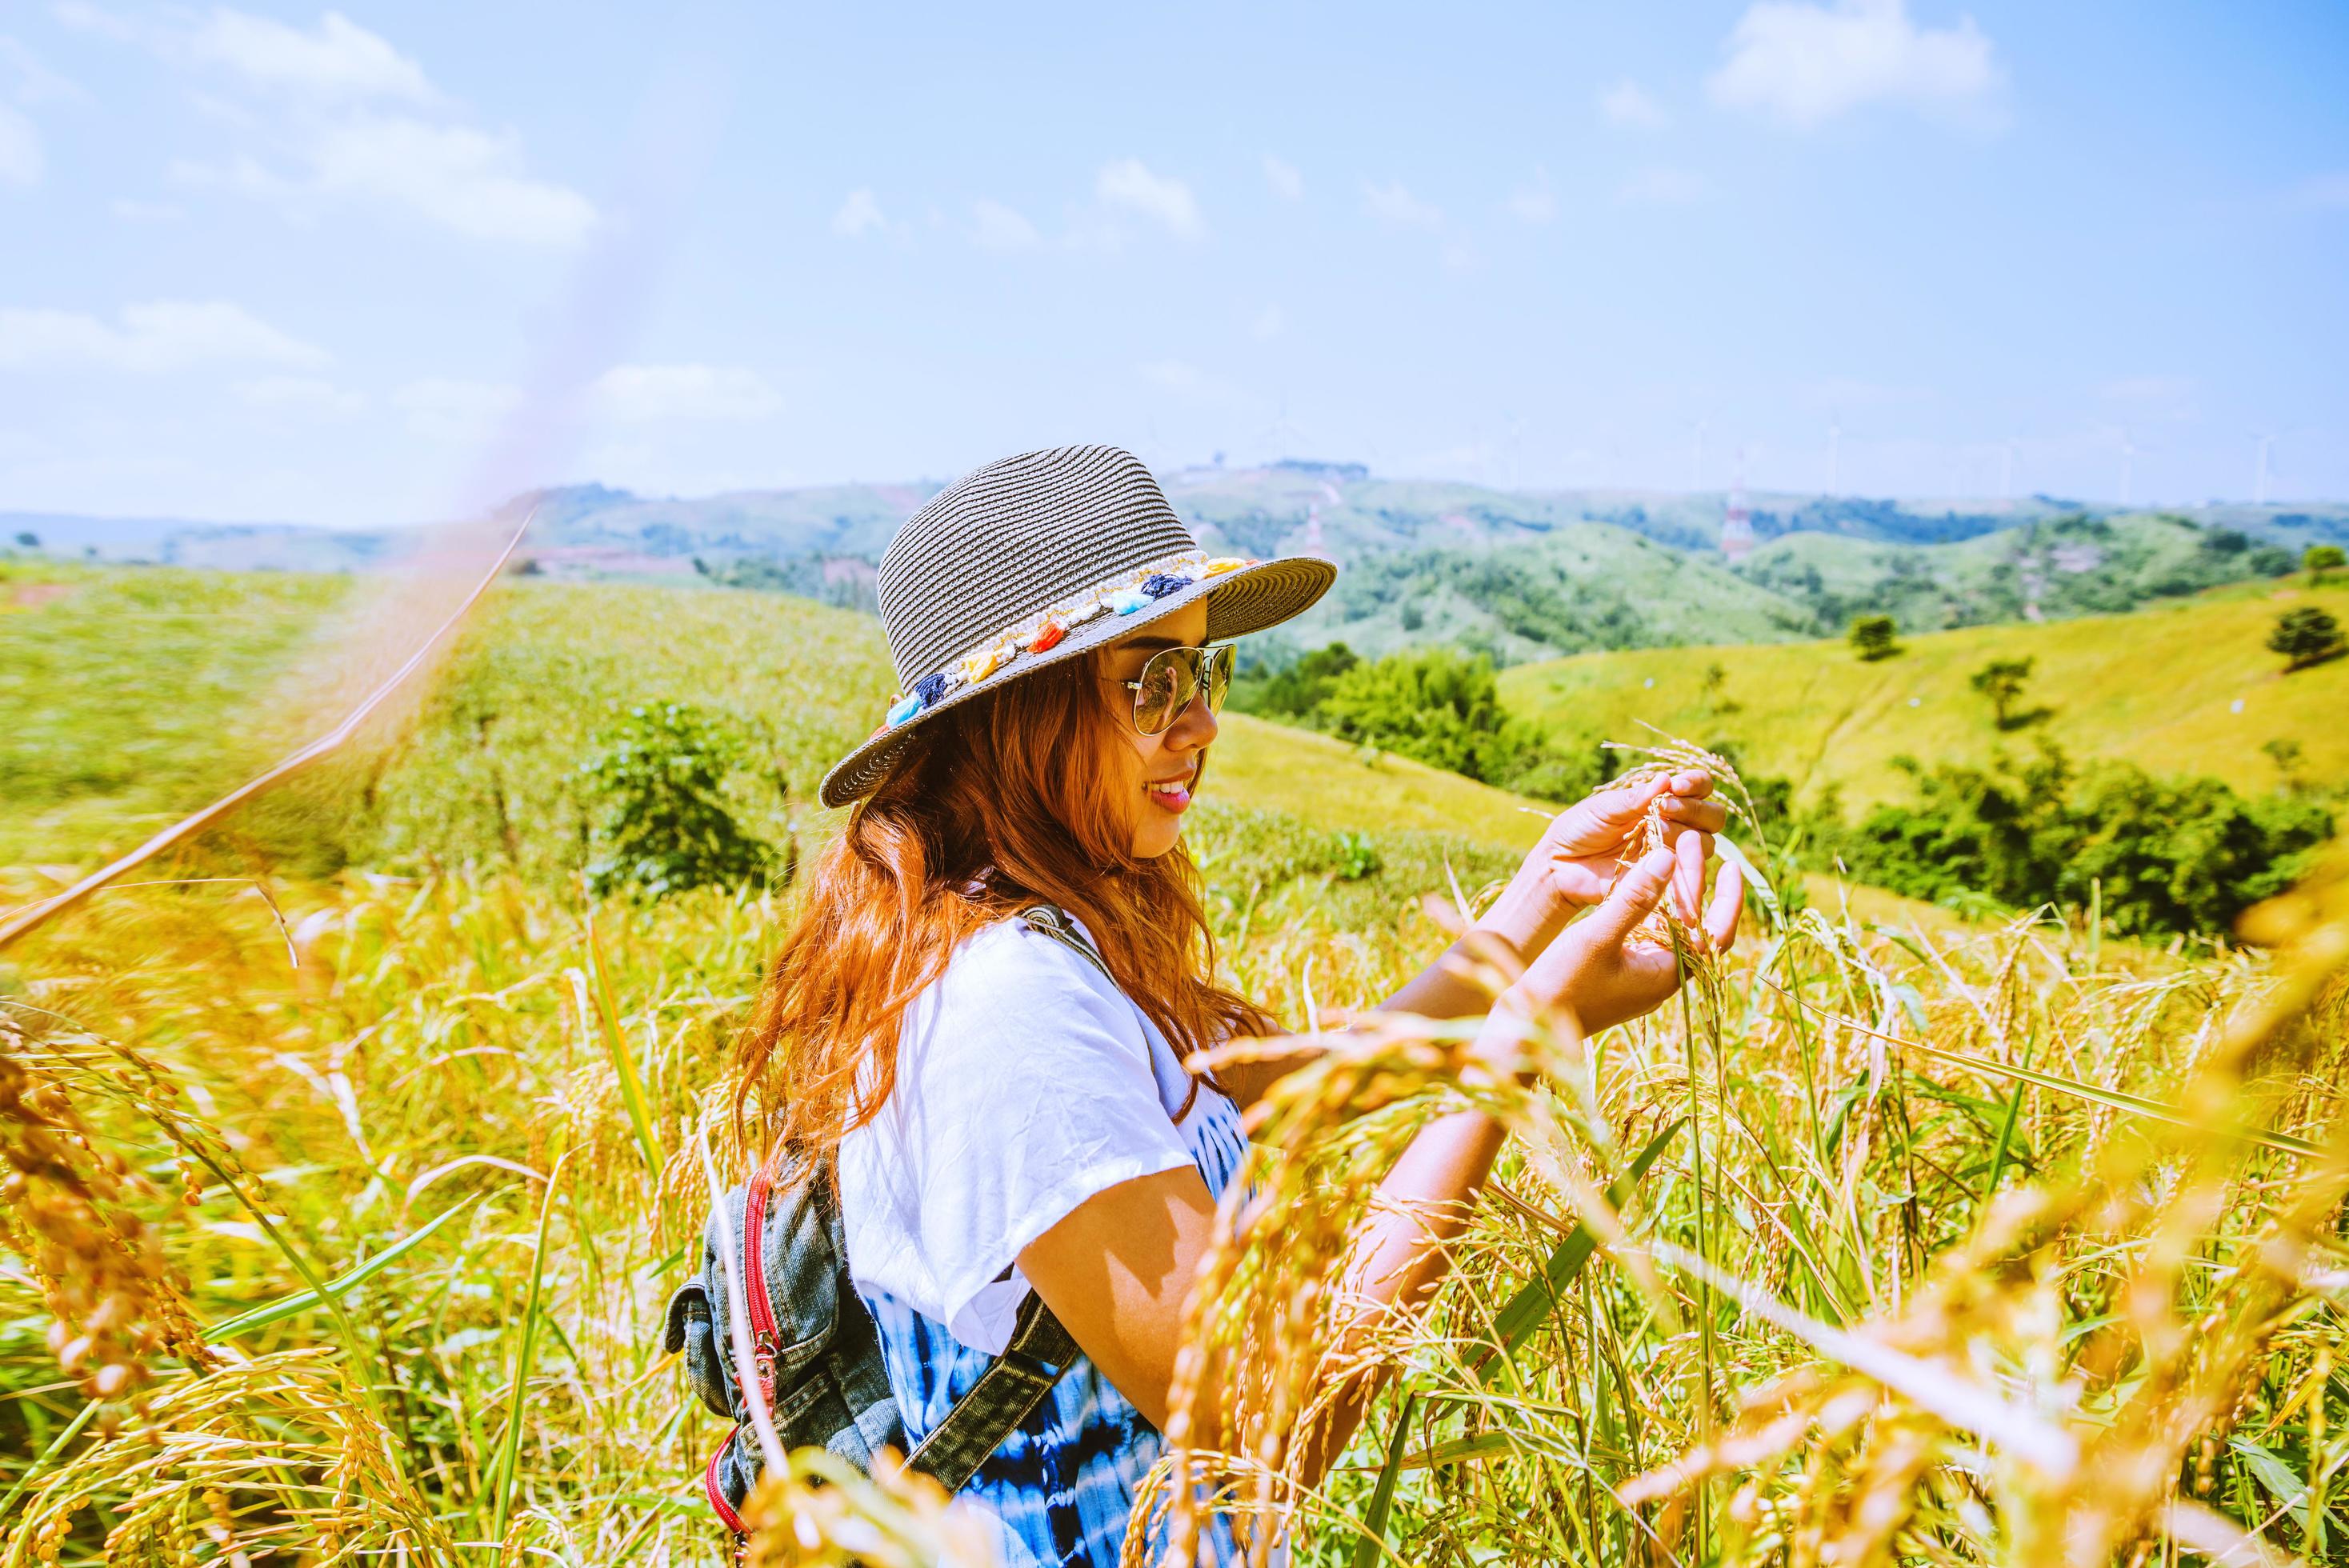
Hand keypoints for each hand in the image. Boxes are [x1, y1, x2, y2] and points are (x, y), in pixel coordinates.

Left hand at [1504, 771, 1729, 932]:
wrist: (1559, 866)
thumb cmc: (1579, 830)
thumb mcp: (1602, 808)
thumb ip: (1633, 799)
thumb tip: (1665, 780)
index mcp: (1662, 801)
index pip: (1699, 788)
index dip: (1696, 784)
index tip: (1677, 785)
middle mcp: (1675, 826)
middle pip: (1712, 817)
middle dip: (1694, 809)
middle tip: (1665, 808)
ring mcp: (1672, 855)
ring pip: (1706, 844)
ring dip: (1688, 834)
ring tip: (1657, 831)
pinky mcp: (1666, 882)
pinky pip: (1689, 875)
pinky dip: (1683, 864)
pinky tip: (1663, 859)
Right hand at [1506, 846, 1742, 1034]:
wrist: (1523, 1027)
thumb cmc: (1559, 986)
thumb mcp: (1596, 937)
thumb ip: (1633, 898)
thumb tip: (1667, 857)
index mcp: (1665, 975)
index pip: (1715, 935)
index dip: (1727, 899)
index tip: (1731, 863)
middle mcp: (1659, 978)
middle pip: (1692, 926)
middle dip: (1693, 882)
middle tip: (1692, 840)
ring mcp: (1639, 977)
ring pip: (1668, 928)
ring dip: (1670, 891)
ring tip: (1670, 851)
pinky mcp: (1619, 973)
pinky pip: (1646, 935)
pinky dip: (1648, 906)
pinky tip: (1640, 882)